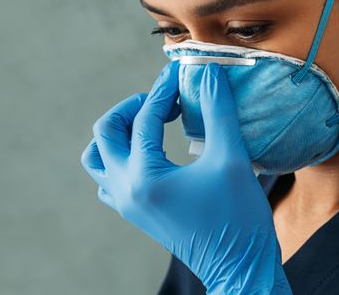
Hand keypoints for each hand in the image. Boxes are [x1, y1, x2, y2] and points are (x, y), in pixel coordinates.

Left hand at [80, 60, 291, 294]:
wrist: (239, 267)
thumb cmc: (237, 217)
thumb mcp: (231, 158)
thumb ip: (218, 110)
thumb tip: (208, 72)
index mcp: (144, 177)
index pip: (144, 118)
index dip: (164, 89)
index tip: (180, 71)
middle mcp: (126, 190)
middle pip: (106, 133)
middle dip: (131, 107)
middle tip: (162, 98)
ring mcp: (126, 204)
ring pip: (99, 158)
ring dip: (119, 132)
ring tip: (150, 121)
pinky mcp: (136, 212)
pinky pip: (109, 178)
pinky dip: (122, 156)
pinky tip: (150, 151)